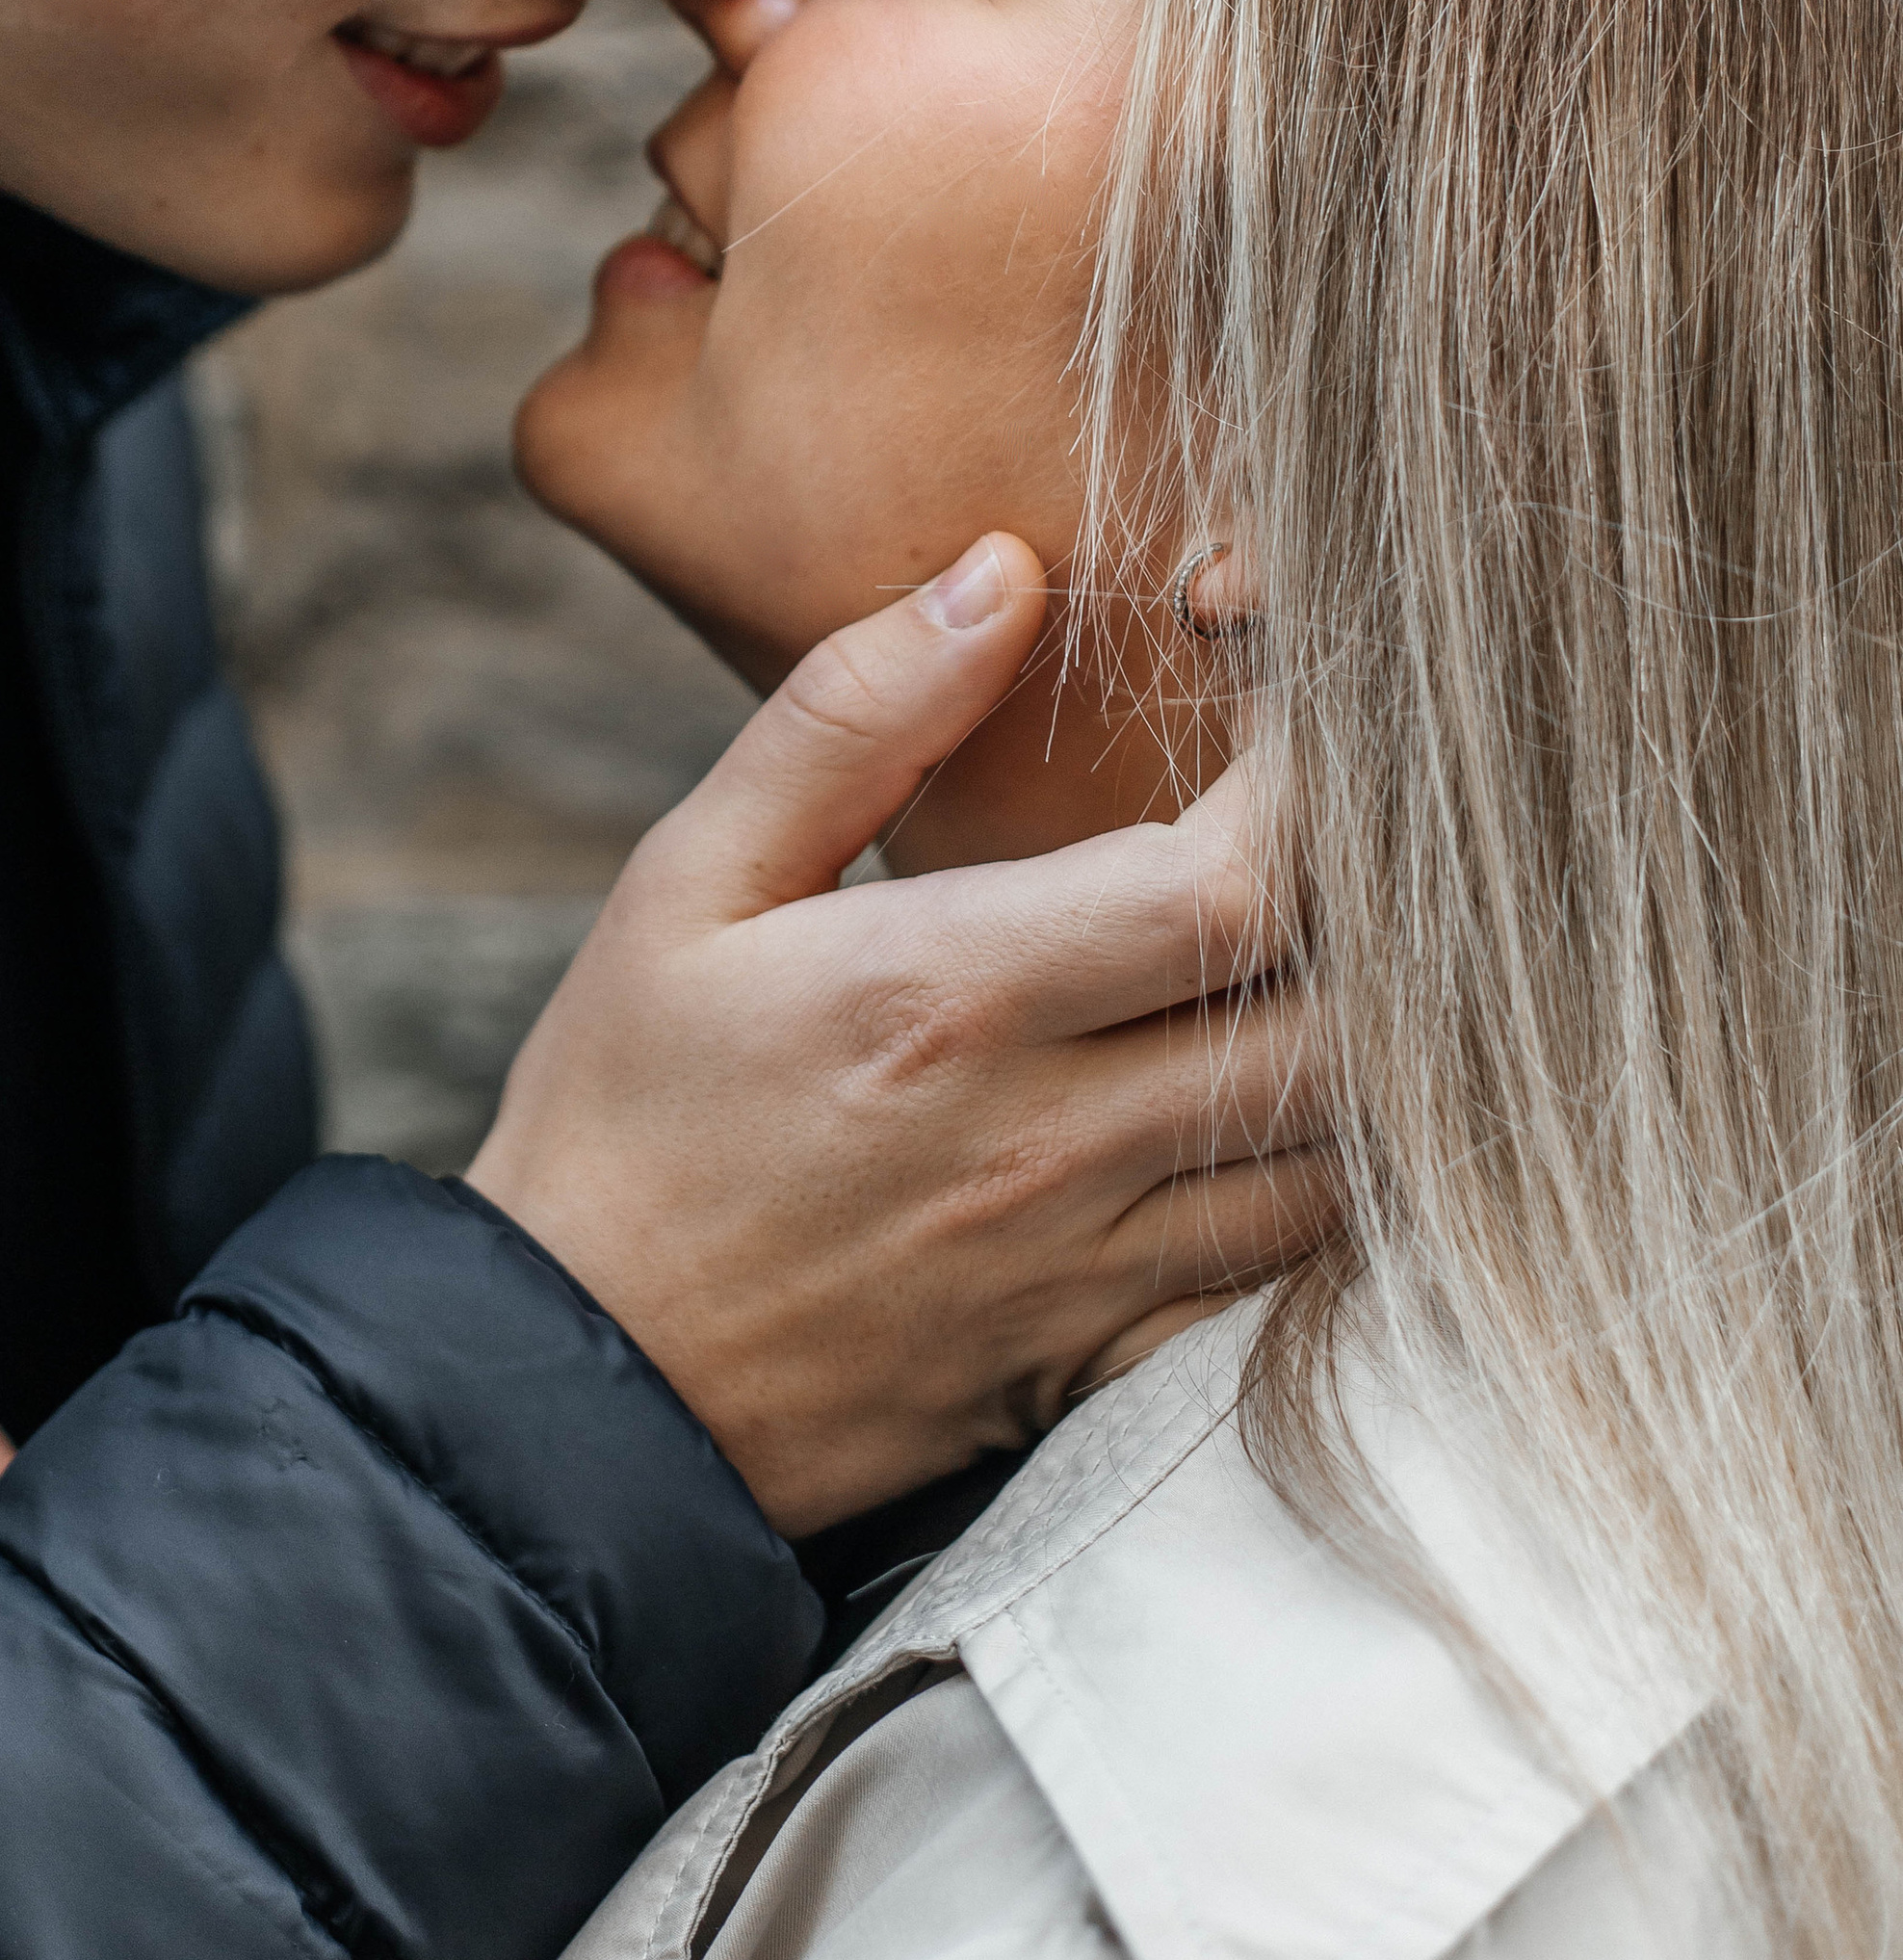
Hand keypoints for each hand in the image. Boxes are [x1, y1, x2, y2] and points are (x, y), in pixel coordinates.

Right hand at [468, 536, 1332, 1537]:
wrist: (572, 1388)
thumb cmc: (624, 1111)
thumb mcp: (690, 880)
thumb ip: (852, 716)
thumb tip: (1004, 570)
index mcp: (955, 991)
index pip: (1243, 882)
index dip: (1322, 782)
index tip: (1304, 709)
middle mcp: (1051, 1137)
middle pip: (1341, 1017)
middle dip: (1387, 909)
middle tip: (1366, 823)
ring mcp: (1090, 1264)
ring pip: (1347, 1151)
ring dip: (1383, 1043)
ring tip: (1350, 944)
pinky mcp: (1100, 1355)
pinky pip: (1293, 1275)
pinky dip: (1337, 1182)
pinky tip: (1302, 1102)